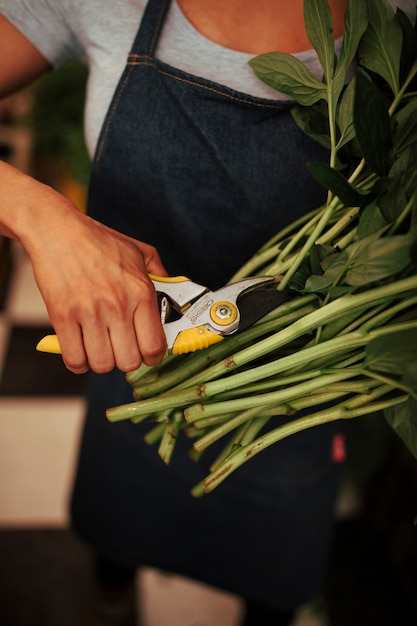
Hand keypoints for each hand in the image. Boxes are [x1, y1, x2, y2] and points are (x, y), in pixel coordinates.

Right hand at [5, 170, 167, 373]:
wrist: (57, 230)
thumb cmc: (98, 241)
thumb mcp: (140, 251)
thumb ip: (160, 274)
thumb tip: (173, 295)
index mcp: (141, 292)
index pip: (154, 346)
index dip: (153, 357)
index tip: (147, 354)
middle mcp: (118, 305)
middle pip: (129, 362)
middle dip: (127, 361)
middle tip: (121, 349)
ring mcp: (89, 312)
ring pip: (102, 364)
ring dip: (102, 361)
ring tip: (99, 348)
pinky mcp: (62, 317)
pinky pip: (74, 359)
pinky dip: (78, 362)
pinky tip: (80, 350)